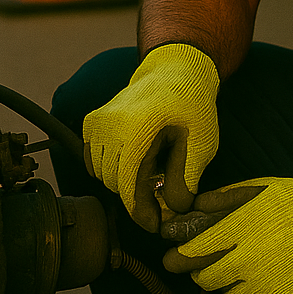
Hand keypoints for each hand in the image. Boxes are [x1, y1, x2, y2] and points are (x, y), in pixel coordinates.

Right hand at [82, 43, 219, 231]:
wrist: (176, 68)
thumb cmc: (192, 101)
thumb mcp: (201, 140)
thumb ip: (186, 178)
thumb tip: (173, 211)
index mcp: (137, 127)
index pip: (127, 186)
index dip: (142, 213)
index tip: (155, 225)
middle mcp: (109, 124)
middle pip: (114, 184)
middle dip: (138, 195)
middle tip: (163, 192)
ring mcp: (97, 122)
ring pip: (101, 175)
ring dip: (124, 180)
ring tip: (153, 165)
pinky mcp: (91, 121)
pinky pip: (93, 160)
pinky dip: (111, 166)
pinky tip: (136, 155)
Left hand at [162, 173, 292, 293]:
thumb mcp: (261, 188)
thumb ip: (223, 198)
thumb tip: (191, 207)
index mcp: (238, 230)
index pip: (189, 256)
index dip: (179, 259)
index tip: (178, 257)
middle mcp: (246, 261)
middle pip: (205, 281)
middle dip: (208, 271)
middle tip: (225, 259)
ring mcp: (264, 287)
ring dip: (234, 288)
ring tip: (254, 269)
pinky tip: (267, 288)